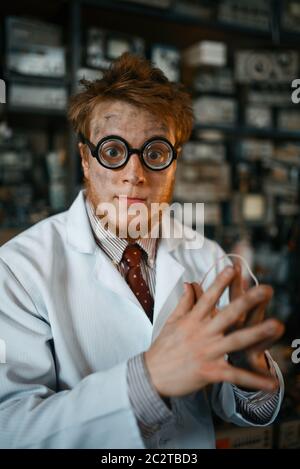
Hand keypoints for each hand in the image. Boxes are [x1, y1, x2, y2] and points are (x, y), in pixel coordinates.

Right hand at [144, 266, 283, 398]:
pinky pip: (235, 375)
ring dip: (258, 332)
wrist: (151, 376)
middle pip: (228, 314)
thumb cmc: (162, 348)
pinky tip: (271, 383)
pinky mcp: (210, 371)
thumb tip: (190, 283)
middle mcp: (202, 333)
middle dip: (247, 300)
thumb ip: (184, 302)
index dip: (220, 282)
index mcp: (193, 320)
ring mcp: (207, 352)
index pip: (208, 297)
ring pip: (236, 339)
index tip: (232, 268)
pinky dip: (253, 380)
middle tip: (266, 289)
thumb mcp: (172, 322)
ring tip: (277, 324)